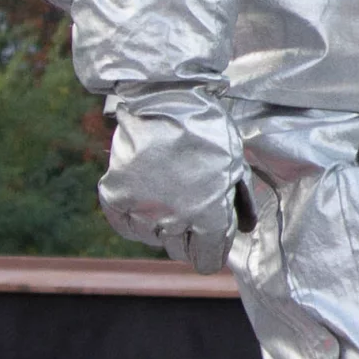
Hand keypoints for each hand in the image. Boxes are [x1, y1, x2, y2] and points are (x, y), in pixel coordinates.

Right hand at [100, 83, 252, 271]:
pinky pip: (124, 225)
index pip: (206, 260)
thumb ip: (240, 202)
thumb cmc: (208, 129)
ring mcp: (141, 210)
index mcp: (208, 216)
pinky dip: (133, 216)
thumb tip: (243, 229)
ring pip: (152, 237)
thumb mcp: (235, 163)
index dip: (212, 250)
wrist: (165, 98)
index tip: (211, 238)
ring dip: (160, 223)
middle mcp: (174, 221)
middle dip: (188, 235)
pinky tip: (144, 199)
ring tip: (167, 194)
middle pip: (178, 250)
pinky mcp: (115, 196)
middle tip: (190, 207)